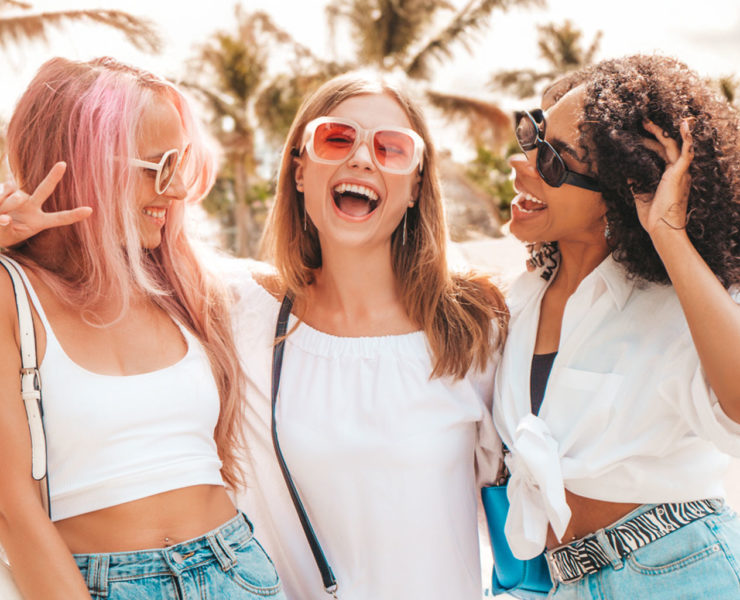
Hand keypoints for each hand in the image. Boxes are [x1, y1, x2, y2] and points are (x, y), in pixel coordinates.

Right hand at [0, 162, 91, 246]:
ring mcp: (19, 196)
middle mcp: (32, 206)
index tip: (90, 210)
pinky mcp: (6, 188)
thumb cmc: (1, 235)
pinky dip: (0, 193)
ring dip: (3, 206)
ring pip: (15, 197)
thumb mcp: (5, 237)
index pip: (59, 218)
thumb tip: (6, 217)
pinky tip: (0, 189)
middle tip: (63, 164)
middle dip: (53, 177)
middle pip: (45, 189)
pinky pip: (4, 187)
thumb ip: (6, 228)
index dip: (73, 215)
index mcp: (39, 221)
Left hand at [632, 118, 693, 237]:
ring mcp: (679, 172)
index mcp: (668, 177)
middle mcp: (676, 172)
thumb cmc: (652, 217)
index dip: (648, 144)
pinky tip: (685, 125)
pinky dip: (687, 138)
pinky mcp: (679, 174)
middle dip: (652, 133)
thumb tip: (628, 173)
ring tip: (647, 121)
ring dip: (661, 132)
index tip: (635, 136)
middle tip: (640, 122)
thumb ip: (636, 183)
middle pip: (664, 147)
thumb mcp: (640, 196)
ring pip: (672, 146)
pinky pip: (686, 153)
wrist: (661, 228)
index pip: (659, 154)